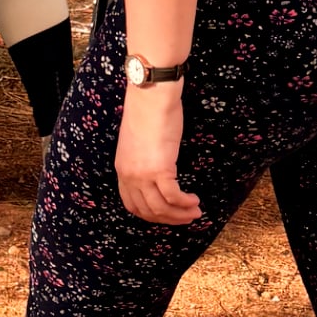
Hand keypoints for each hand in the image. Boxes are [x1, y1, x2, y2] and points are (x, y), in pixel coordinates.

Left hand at [115, 81, 202, 225]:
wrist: (150, 97)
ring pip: (161, 208)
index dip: (151, 215)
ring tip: (195, 212)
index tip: (167, 215)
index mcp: (122, 169)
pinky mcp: (160, 170)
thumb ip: (142, 160)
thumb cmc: (147, 112)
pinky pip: (173, 196)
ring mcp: (143, 175)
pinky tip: (194, 200)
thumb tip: (156, 169)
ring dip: (180, 214)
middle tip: (186, 218)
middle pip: (148, 211)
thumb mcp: (138, 142)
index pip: (133, 204)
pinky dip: (184, 202)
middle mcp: (129, 176)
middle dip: (169, 219)